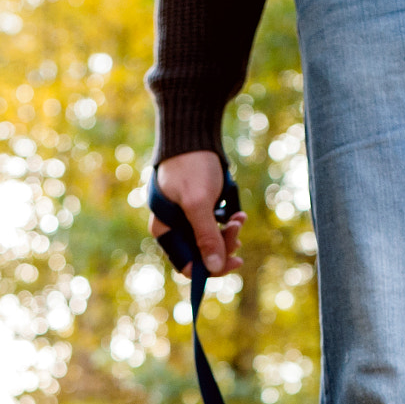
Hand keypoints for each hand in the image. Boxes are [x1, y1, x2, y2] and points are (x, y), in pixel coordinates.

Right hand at [151, 151, 245, 276]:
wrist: (193, 135)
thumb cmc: (190, 166)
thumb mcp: (199, 203)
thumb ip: (205, 237)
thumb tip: (214, 268)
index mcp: (165, 230)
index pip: (187, 264)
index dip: (210, 268)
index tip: (234, 262)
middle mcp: (173, 227)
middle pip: (201, 254)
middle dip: (223, 246)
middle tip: (237, 230)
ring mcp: (185, 218)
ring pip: (210, 241)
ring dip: (228, 234)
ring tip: (239, 219)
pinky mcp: (198, 208)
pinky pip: (214, 226)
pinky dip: (228, 223)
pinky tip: (238, 214)